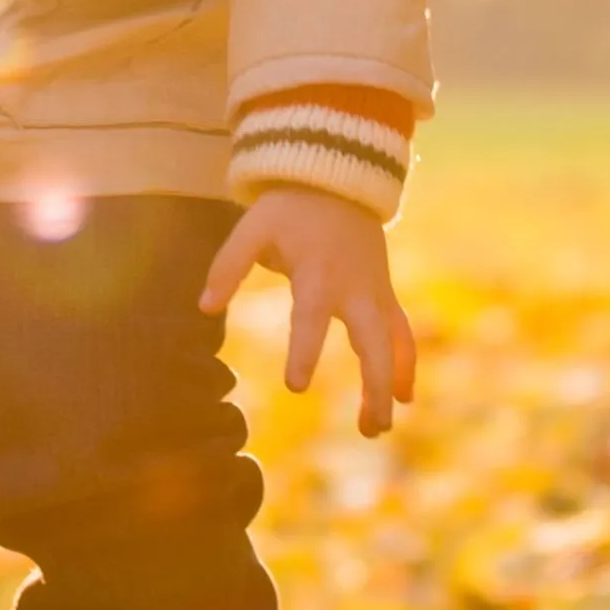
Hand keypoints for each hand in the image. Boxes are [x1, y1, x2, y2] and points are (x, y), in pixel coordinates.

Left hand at [198, 189, 417, 435]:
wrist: (337, 181)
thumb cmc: (289, 209)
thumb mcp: (252, 227)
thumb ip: (228, 266)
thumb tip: (204, 306)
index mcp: (318, 274)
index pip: (310, 319)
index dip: (304, 351)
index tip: (296, 387)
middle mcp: (355, 289)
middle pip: (373, 342)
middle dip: (374, 384)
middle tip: (369, 427)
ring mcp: (376, 292)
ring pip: (394, 343)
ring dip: (390, 385)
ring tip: (378, 428)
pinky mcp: (384, 293)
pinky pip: (401, 332)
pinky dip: (406, 363)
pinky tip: (405, 397)